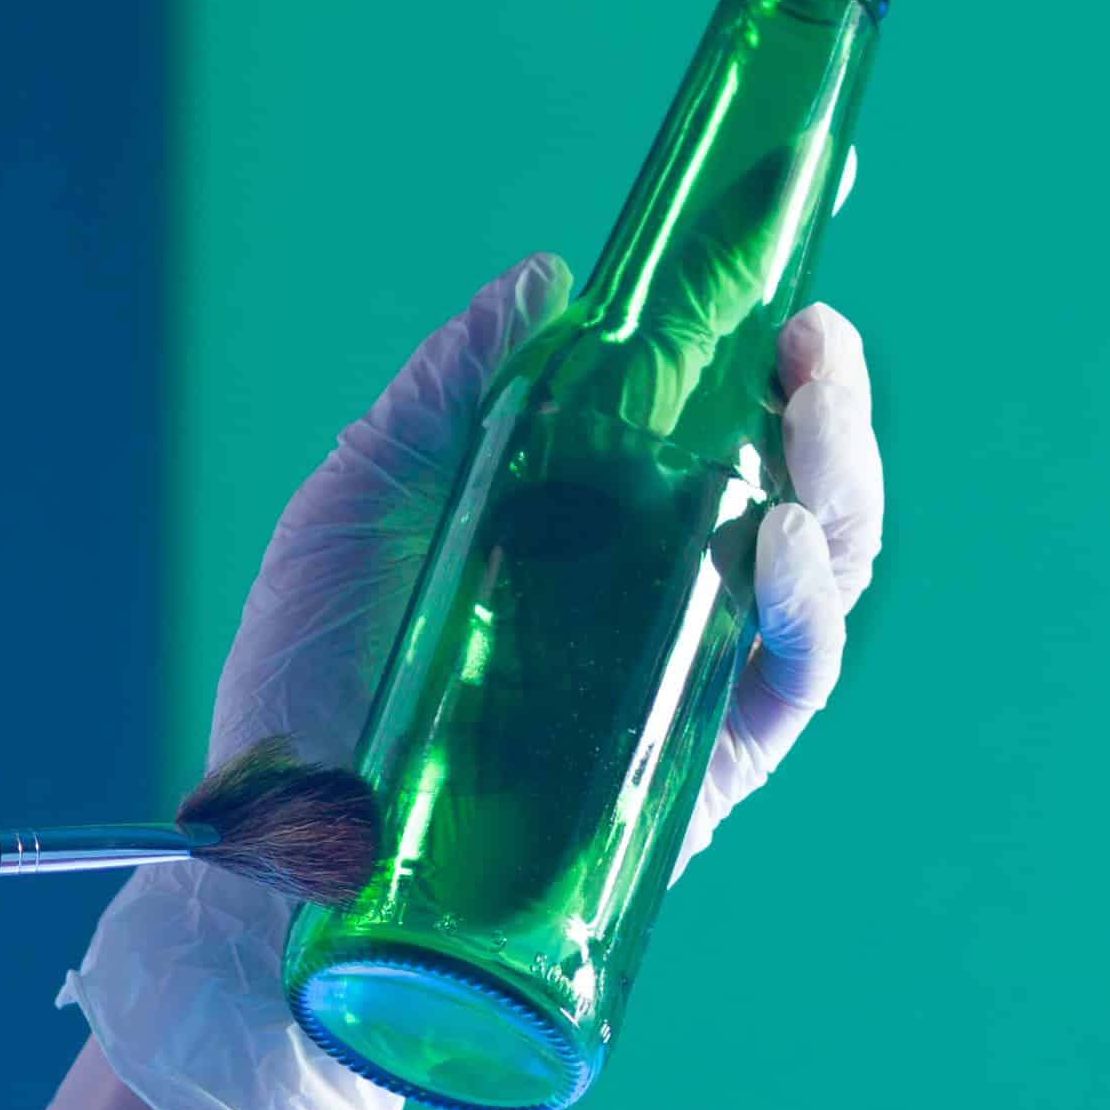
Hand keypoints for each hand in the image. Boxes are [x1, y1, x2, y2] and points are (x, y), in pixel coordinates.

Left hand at [207, 283, 882, 851]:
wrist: (271, 851)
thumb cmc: (306, 679)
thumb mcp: (362, 503)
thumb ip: (451, 390)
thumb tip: (547, 279)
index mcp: (593, 524)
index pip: (715, 426)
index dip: (774, 352)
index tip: (793, 258)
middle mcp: (657, 595)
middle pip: (798, 489)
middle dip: (829, 403)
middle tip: (813, 331)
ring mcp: (685, 680)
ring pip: (821, 573)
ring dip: (838, 478)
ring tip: (807, 404)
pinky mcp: (700, 770)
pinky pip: (790, 681)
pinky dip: (802, 606)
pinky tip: (769, 537)